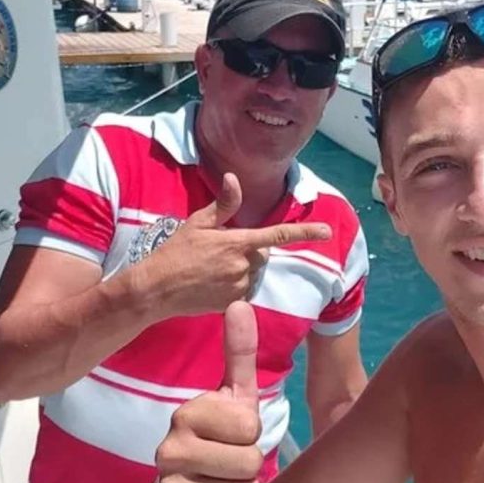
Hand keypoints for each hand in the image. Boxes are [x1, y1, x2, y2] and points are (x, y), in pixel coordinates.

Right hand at [134, 173, 331, 319]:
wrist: (156, 289)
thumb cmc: (175, 252)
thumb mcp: (197, 223)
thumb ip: (223, 204)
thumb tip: (235, 179)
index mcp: (237, 242)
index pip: (277, 234)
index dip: (305, 232)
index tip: (327, 231)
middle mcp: (242, 265)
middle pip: (262, 253)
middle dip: (249, 249)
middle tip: (219, 251)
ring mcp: (239, 286)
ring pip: (254, 272)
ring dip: (242, 268)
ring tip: (212, 268)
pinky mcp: (233, 304)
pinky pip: (245, 291)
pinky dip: (236, 285)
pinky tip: (214, 283)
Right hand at [155, 301, 263, 482]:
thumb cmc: (228, 452)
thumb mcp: (239, 402)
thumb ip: (240, 355)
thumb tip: (239, 302)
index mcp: (184, 415)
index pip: (248, 422)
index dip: (253, 435)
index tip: (233, 439)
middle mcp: (167, 449)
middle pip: (250, 456)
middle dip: (252, 468)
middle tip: (230, 469)